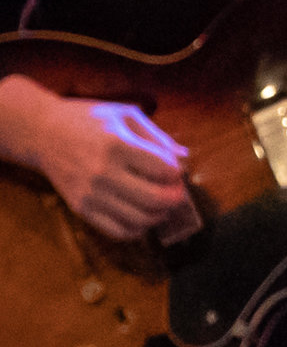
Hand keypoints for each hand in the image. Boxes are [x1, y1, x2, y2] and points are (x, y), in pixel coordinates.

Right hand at [27, 94, 192, 241]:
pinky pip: (118, 231)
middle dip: (176, 197)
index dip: (177, 171)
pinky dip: (137, 229)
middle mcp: (103, 172)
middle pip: (156, 199)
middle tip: (176, 191)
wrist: (41, 132)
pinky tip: (141, 215)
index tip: (174, 168)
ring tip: (161, 204)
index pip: (164, 170)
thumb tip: (185, 158)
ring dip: (160, 215)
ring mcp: (90, 193)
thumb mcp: (125, 115)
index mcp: (117, 145)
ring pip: (140, 219)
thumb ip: (158, 137)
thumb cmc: (88, 119)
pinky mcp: (80, 208)